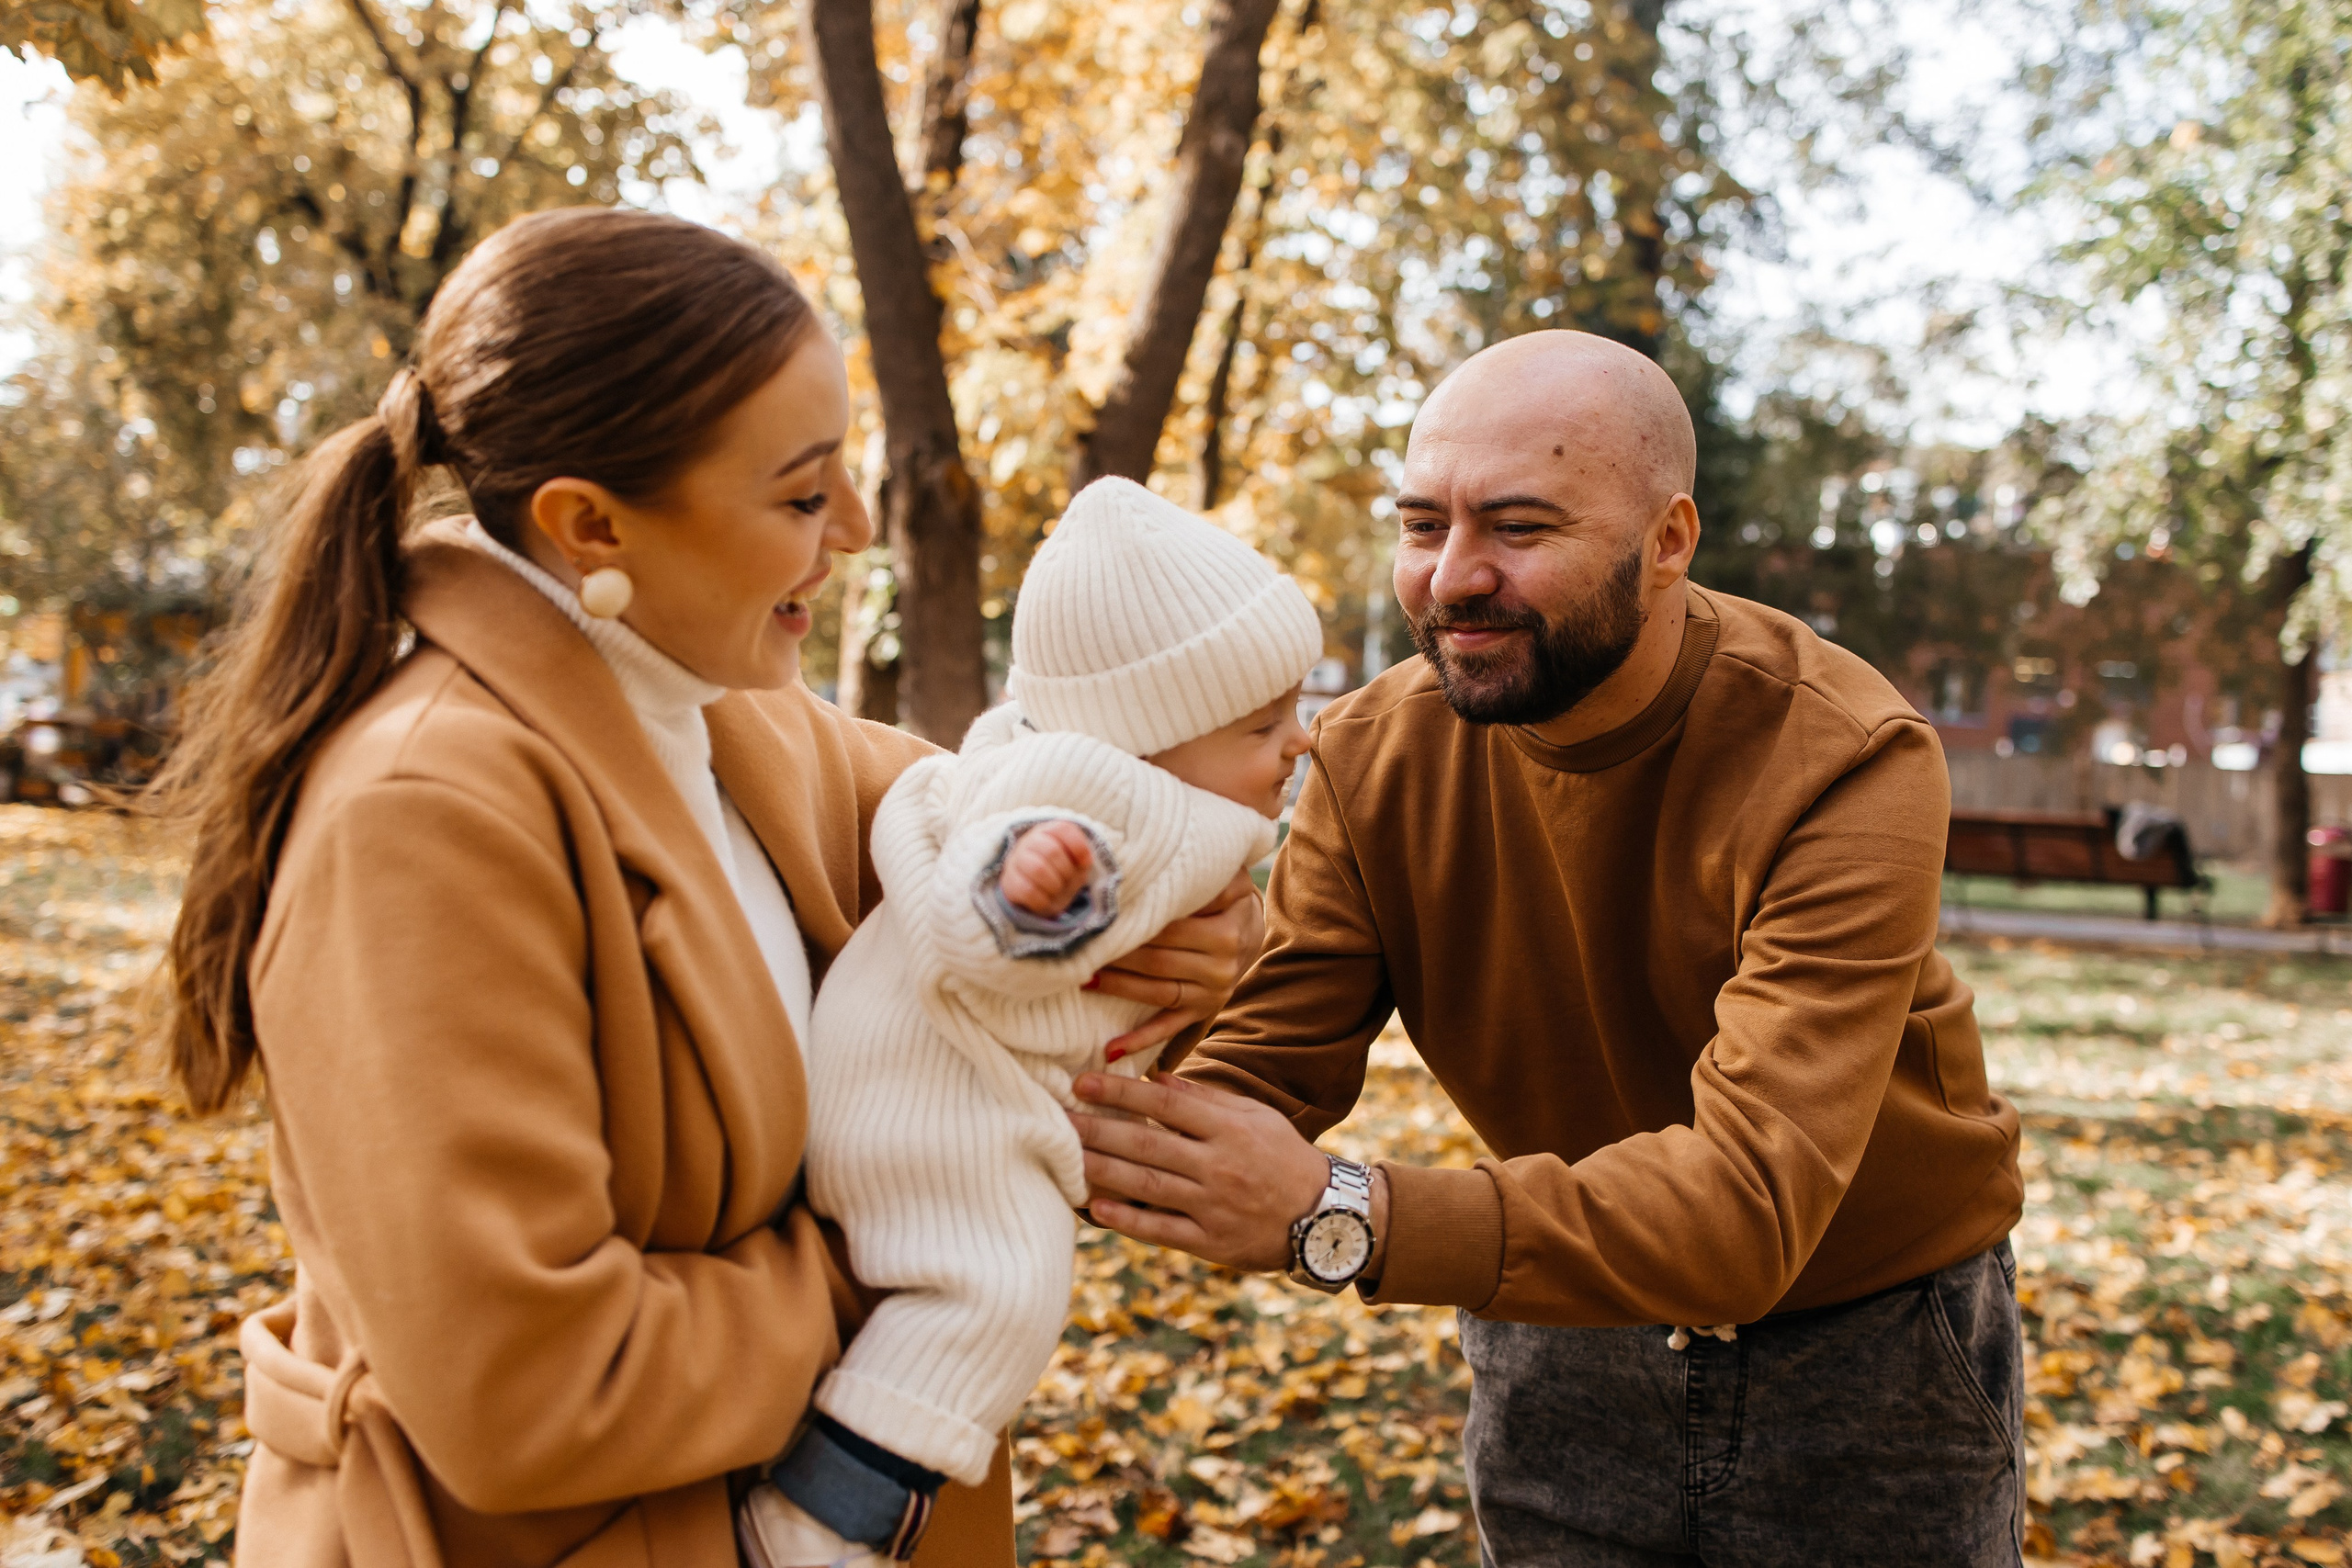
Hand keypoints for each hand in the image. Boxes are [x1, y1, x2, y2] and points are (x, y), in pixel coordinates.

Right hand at [1000, 820, 1094, 916]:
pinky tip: (1046, 900)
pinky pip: (1028, 891)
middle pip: (1051, 850)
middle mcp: (1029, 841)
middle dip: (1066, 870)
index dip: (1078, 846)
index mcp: (1048, 831)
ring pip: (1038, 869)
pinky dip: (1043, 899)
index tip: (1086, 862)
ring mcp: (1016, 860)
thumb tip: (1085, 860)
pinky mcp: (1009, 882)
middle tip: (1069, 879)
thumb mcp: (1075, 862)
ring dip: (1055, 884)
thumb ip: (1083, 857)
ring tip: (1057, 889)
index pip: (1063, 829)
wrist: (1035, 890)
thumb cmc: (1059, 871)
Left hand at [1068, 1071, 1329, 1271]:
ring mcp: (1212, 1205)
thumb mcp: (1256, 1117)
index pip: (1164, 1103)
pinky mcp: (1210, 1241)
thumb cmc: (1284, 1158)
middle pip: (1145, 1143)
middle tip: (1056, 1117)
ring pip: (1145, 1184)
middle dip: (1096, 1129)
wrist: (1324, 1217)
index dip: (1121, 1091)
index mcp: (1227, 1129)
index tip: (1083, 1082)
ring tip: (1064, 1156)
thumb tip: (1158, 1078)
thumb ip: (1207, 1100)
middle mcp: (1217, 1165)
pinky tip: (1095, 1207)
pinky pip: (1160, 1229)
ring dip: (1100, 1169)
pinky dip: (1127, 1219)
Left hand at [1092, 871, 1265, 1061]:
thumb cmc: (1226, 897)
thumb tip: (1158, 869)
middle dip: (1117, 954)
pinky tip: (1111, 1048)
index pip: (1169, 928)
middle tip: (1078, 947)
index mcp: (1226, 931)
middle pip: (1157, 960)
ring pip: (1157, 991)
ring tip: (1082, 978)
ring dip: (1118, 988)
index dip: (1133, 923)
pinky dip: (1141, 1040)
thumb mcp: (1229, 879)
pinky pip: (1169, 1027)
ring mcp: (1212, 993)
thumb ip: (1204, 873)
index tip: (1098, 919)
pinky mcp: (1202, 1011)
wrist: (1251, 930)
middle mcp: (1221, 966)